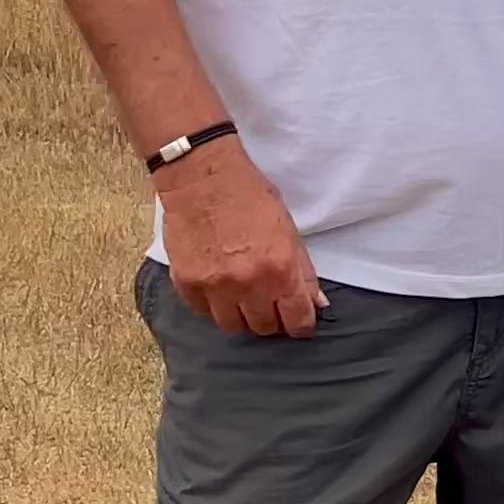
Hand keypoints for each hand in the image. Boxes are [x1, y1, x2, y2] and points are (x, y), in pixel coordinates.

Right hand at [159, 135, 328, 333]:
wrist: (201, 177)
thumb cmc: (248, 195)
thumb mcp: (288, 229)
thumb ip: (302, 270)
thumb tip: (315, 303)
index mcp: (280, 269)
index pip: (297, 320)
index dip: (300, 324)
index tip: (298, 322)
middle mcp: (248, 284)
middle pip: (264, 327)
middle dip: (270, 317)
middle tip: (268, 301)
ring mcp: (215, 287)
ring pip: (232, 326)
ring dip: (240, 315)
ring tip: (241, 296)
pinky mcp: (187, 284)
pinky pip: (203, 312)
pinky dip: (212, 305)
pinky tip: (217, 286)